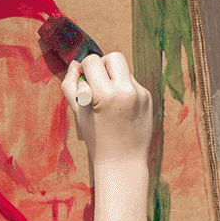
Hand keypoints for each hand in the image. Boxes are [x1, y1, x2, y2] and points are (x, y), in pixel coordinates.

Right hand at [61, 50, 152, 220]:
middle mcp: (126, 91)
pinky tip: (121, 110)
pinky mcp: (148, 98)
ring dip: (114, 77)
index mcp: (106, 94)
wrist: (123, 163)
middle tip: (98, 84)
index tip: (85, 84)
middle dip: (103, 65)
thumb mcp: (79, 113)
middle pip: (114, 57)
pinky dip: (124, 90)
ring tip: (109, 101)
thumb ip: (71, 86)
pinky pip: (133, 83)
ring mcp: (140, 94)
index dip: (85, 69)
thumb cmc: (96, 140)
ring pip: (124, 69)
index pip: (93, 61)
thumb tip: (75, 63)